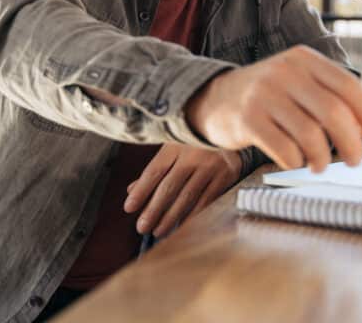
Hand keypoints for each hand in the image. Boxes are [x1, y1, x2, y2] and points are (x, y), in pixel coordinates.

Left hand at [123, 143, 242, 237]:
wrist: (232, 129)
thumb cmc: (195, 143)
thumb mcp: (174, 148)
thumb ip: (155, 169)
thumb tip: (131, 190)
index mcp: (176, 145)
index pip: (154, 171)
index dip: (141, 190)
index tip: (129, 208)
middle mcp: (193, 154)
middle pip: (169, 187)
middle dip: (153, 209)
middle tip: (142, 227)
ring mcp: (210, 165)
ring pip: (187, 197)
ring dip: (171, 217)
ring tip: (158, 231)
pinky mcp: (225, 176)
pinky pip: (206, 200)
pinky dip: (192, 215)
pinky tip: (182, 226)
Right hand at [185, 45, 361, 172]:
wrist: (215, 98)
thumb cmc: (268, 97)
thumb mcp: (298, 83)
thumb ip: (328, 98)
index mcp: (304, 59)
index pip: (348, 86)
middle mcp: (285, 71)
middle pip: (334, 112)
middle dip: (351, 142)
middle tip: (355, 160)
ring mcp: (264, 94)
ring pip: (311, 134)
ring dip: (323, 157)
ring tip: (321, 164)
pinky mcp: (248, 119)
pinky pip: (285, 149)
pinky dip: (296, 162)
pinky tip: (295, 160)